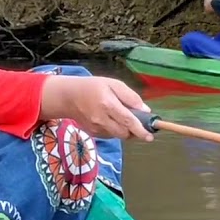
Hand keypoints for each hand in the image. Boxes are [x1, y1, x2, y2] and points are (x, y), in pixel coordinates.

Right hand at [38, 76, 154, 140]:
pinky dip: (115, 130)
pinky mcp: (93, 134)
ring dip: (125, 130)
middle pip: (124, 133)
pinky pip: (110, 136)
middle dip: (134, 131)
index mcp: (108, 104)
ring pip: (118, 136)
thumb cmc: (93, 87)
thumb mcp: (113, 84)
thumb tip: (145, 111)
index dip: (141, 130)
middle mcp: (101, 119)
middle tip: (138, 122)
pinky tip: (111, 120)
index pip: (128, 121)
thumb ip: (130, 97)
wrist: (69, 97)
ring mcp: (96, 128)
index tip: (150, 136)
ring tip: (121, 117)